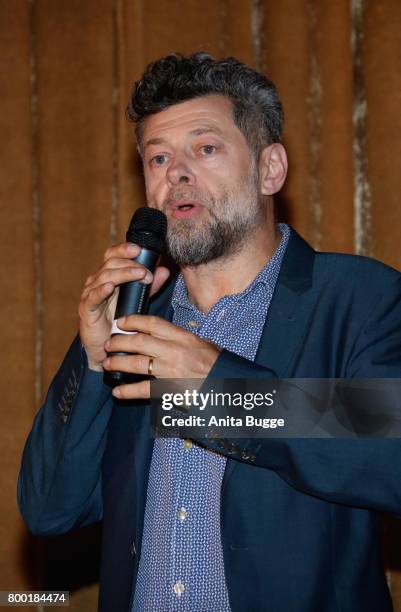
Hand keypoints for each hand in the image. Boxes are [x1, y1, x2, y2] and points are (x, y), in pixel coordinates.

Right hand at [78, 242, 169, 370]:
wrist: (106, 345)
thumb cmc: (119, 320)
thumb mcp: (138, 300)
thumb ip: (150, 285)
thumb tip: (164, 270)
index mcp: (108, 275)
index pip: (113, 255)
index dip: (123, 249)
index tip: (139, 249)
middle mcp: (97, 281)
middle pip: (111, 264)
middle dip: (130, 265)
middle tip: (147, 272)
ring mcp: (90, 294)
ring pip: (104, 277)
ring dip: (123, 274)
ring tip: (139, 275)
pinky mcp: (86, 309)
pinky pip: (93, 297)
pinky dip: (101, 290)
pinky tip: (110, 287)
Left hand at [102, 314, 220, 398]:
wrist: (227, 386)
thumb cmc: (218, 366)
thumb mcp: (203, 345)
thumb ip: (183, 339)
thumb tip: (166, 333)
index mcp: (183, 337)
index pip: (153, 323)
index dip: (133, 321)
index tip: (121, 322)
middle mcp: (174, 351)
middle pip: (139, 341)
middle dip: (119, 341)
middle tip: (109, 343)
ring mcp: (171, 371)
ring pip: (137, 363)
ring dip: (118, 362)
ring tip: (107, 363)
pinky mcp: (170, 389)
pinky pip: (144, 390)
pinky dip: (128, 391)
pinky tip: (118, 392)